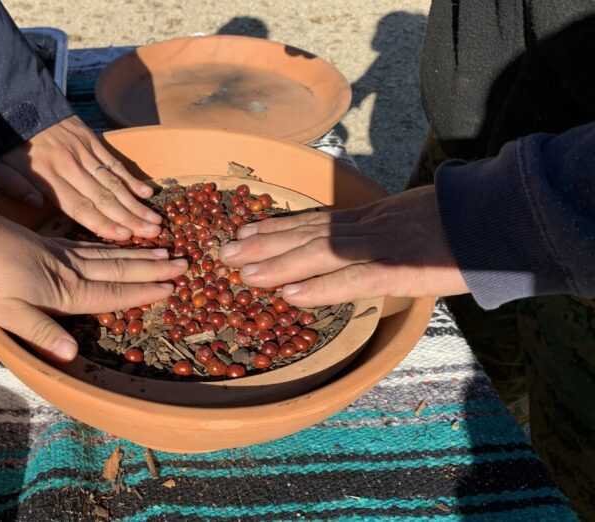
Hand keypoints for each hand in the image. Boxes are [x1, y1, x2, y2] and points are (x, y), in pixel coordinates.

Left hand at [0, 115, 162, 240]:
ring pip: (113, 181)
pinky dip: (130, 177)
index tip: (125, 237)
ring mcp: (82, 150)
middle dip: (129, 218)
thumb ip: (13, 186)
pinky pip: (113, 160)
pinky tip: (145, 192)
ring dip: (135, 202)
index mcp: (46, 176)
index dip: (103, 223)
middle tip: (152, 233)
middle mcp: (69, 164)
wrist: (10, 96)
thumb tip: (37, 204)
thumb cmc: (0, 139)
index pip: (80, 206)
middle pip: (103, 197)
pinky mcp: (89, 136)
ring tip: (155, 219)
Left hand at [0, 209, 186, 361]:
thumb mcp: (6, 314)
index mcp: (62, 290)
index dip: (142, 292)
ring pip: (108, 254)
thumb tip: (71, 356)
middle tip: (184, 265)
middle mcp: (68, 269)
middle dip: (152, 270)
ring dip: (139, 255)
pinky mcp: (47, 242)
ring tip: (165, 251)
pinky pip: (90, 244)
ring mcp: (59, 252)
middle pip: (118, 270)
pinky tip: (119, 244)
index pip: (111, 293)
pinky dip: (111, 245)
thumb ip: (42, 333)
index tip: (172, 289)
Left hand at [218, 186, 468, 306]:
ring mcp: (379, 246)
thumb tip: (376, 247)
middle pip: (303, 234)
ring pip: (317, 253)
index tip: (244, 231)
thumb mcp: (417, 220)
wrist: (499, 216)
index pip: (313, 221)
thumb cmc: (463, 222)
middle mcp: (365, 227)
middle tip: (222, 253)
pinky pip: (350, 279)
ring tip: (239, 271)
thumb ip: (390, 233)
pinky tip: (288, 296)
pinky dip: (318, 287)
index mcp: (370, 218)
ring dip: (275, 264)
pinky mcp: (398, 269)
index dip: (275, 227)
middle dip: (260, 245)